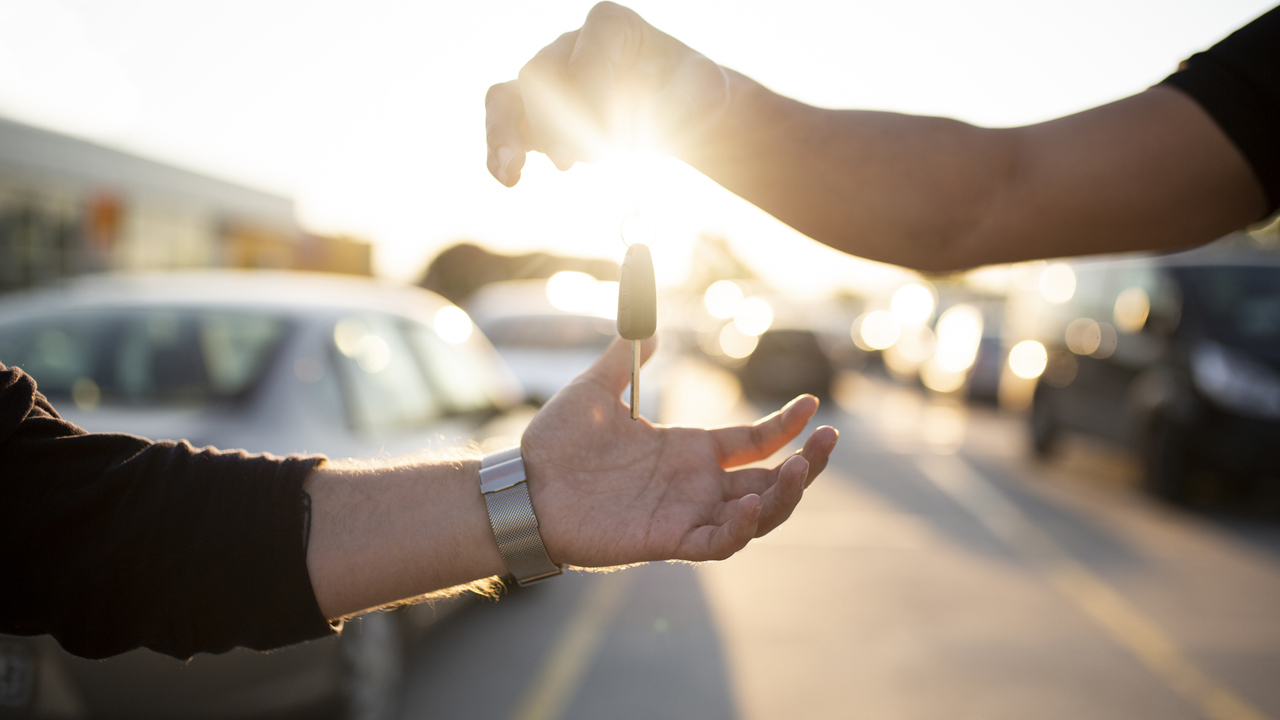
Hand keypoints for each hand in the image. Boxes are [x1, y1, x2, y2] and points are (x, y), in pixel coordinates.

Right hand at [485, 2, 729, 185]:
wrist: (677, 116)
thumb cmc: (691, 98)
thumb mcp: (707, 93)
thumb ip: (695, 95)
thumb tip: (664, 112)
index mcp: (611, 26)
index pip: (586, 56)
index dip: (594, 97)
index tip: (619, 140)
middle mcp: (570, 45)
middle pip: (542, 74)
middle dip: (556, 121)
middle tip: (580, 159)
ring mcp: (549, 79)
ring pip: (509, 96)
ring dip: (506, 135)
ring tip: (512, 170)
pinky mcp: (536, 114)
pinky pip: (504, 122)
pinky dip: (500, 150)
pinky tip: (507, 179)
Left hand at [522, 337, 837, 566]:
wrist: (521, 486)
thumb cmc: (555, 444)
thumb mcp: (595, 387)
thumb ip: (626, 355)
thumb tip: (648, 322)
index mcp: (687, 451)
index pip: (754, 442)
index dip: (787, 426)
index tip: (813, 404)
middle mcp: (695, 485)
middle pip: (770, 481)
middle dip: (807, 464)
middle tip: (829, 440)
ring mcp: (685, 514)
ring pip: (756, 515)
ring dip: (785, 496)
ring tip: (801, 469)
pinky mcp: (666, 540)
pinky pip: (717, 542)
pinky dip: (740, 527)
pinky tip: (749, 501)